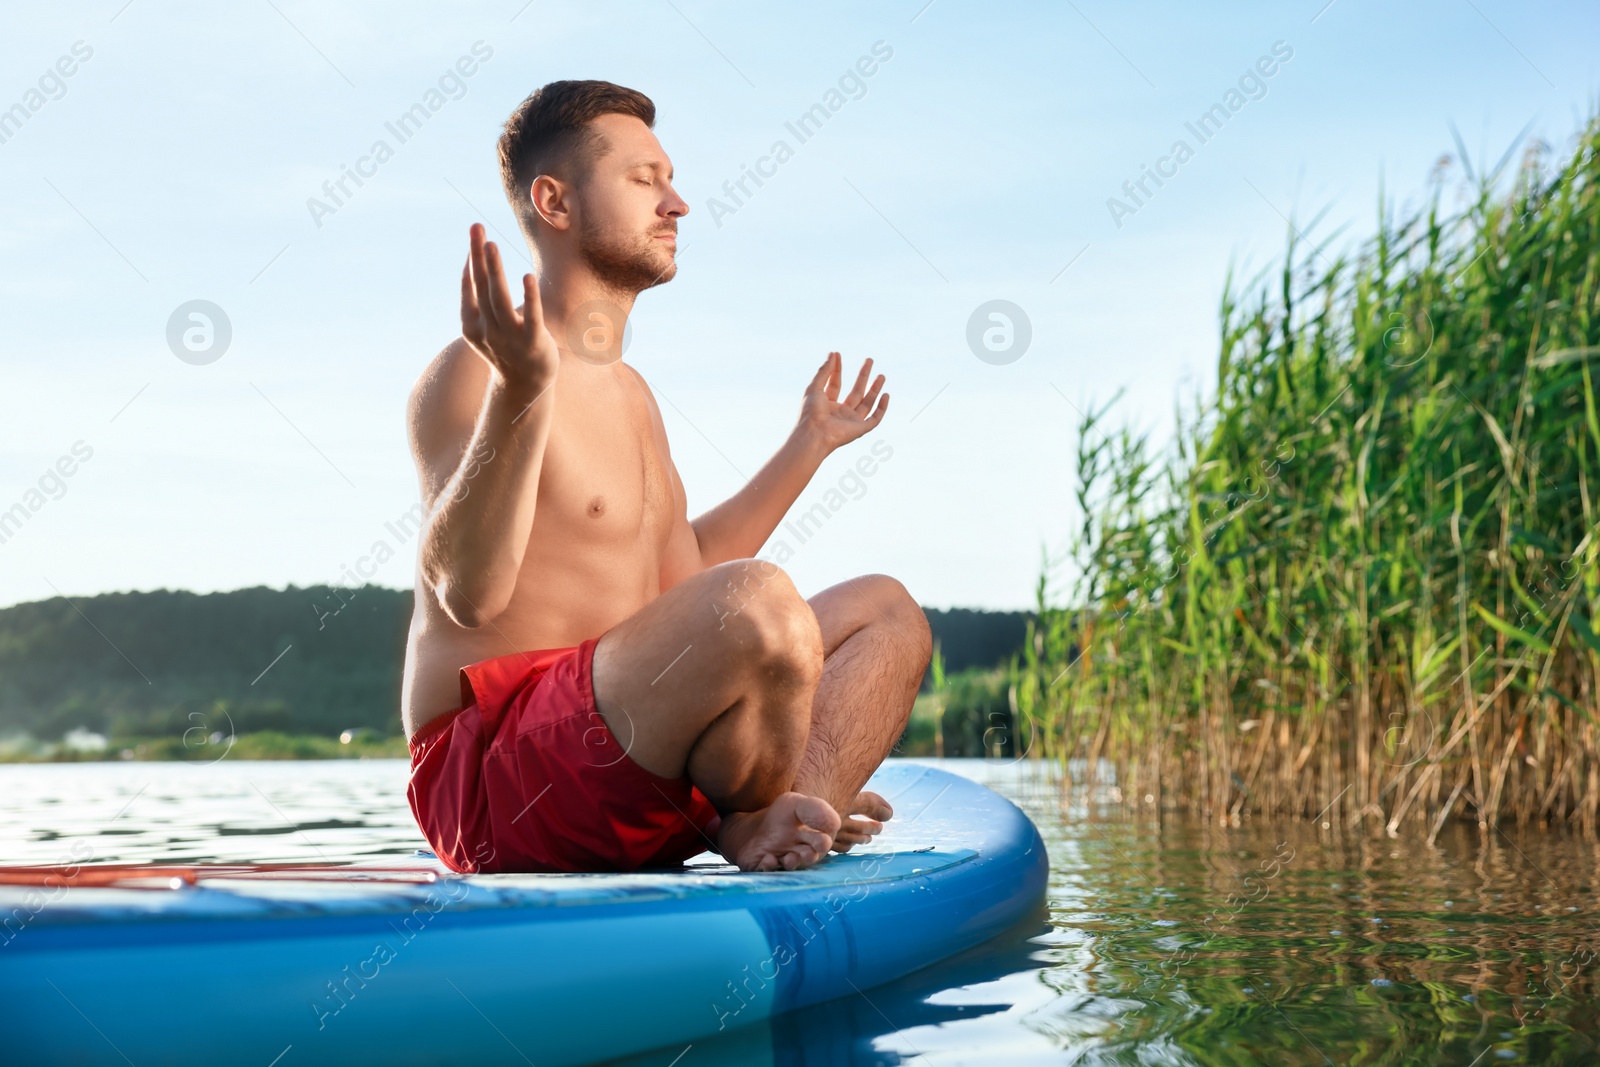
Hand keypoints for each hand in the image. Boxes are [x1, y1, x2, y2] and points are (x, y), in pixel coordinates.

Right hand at [459, 223, 557, 393]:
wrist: (524, 386)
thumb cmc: (505, 348)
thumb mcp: (483, 325)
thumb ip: (477, 298)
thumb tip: (474, 260)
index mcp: (472, 326)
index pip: (469, 289)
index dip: (471, 262)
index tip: (475, 235)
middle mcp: (488, 330)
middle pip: (481, 288)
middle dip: (478, 257)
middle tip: (477, 228)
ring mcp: (509, 337)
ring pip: (500, 299)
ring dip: (495, 271)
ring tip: (491, 245)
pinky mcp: (533, 342)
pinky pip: (531, 316)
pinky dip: (529, 297)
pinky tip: (526, 277)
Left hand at [798, 352, 887, 450]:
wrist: (814, 434)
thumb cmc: (810, 413)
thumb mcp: (814, 387)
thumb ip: (824, 371)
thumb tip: (832, 354)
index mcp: (827, 404)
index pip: (835, 384)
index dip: (836, 369)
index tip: (837, 354)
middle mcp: (840, 412)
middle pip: (855, 391)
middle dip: (863, 376)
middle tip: (870, 360)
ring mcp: (851, 421)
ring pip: (867, 403)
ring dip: (875, 389)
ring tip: (881, 375)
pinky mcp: (860, 429)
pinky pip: (875, 419)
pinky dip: (882, 408)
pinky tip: (886, 395)